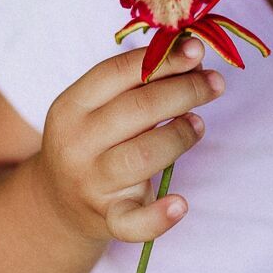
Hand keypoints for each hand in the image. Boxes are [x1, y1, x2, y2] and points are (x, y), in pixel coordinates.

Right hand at [30, 36, 224, 244]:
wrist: (58, 203)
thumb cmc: (92, 141)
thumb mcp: (98, 107)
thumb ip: (137, 83)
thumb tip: (191, 54)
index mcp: (70, 106)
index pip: (119, 72)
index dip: (163, 59)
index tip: (197, 50)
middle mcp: (76, 144)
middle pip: (138, 109)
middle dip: (184, 91)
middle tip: (215, 83)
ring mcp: (91, 183)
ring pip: (145, 154)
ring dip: (181, 134)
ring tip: (198, 124)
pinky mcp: (107, 218)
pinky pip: (133, 223)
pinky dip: (159, 217)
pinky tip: (181, 204)